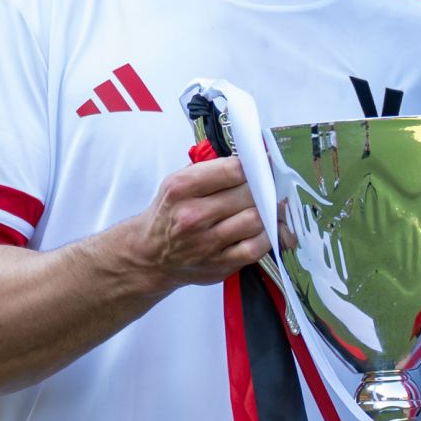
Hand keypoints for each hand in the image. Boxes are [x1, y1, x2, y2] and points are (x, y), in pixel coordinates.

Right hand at [102, 156, 267, 292]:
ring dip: (268, 211)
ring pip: (255, 220)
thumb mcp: (176, 182)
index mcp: (181, 188)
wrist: (151, 255)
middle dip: (263, 187)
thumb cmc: (169, 215)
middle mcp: (193, 215)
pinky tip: (264, 228)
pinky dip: (267, 236)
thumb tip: (249, 157)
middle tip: (268, 185)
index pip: (232, 170)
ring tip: (270, 205)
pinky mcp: (220, 263)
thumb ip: (210, 167)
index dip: (254, 165)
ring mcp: (206, 243)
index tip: (261, 165)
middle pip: (248, 194)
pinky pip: (255, 248)